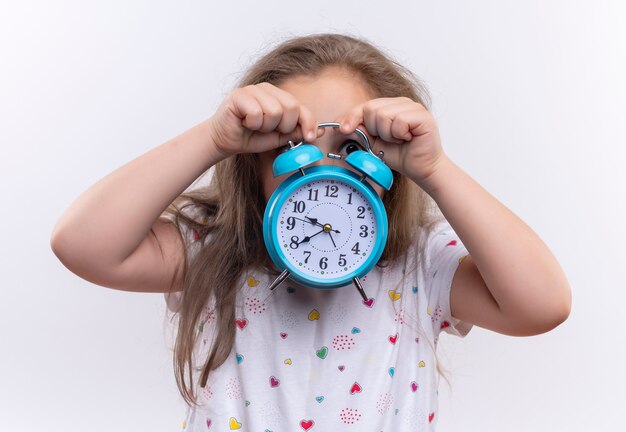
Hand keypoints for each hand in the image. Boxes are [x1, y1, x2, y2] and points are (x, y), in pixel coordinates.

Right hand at [206, 82, 321, 157]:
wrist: (225, 140)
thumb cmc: (250, 136)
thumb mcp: (279, 137)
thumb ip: (297, 132)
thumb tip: (319, 132)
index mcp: (279, 97)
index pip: (301, 107)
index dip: (308, 122)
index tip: (310, 137)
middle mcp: (267, 89)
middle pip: (291, 107)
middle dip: (284, 126)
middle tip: (269, 130)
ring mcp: (253, 90)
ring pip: (274, 111)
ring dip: (265, 126)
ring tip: (255, 126)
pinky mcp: (239, 95)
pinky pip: (257, 112)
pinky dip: (252, 124)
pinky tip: (245, 123)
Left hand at [338, 97, 447, 187]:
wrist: (421, 169)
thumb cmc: (400, 155)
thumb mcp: (374, 144)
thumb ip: (361, 133)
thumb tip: (344, 126)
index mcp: (390, 106)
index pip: (365, 106)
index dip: (352, 117)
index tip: (343, 129)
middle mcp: (402, 103)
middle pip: (372, 108)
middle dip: (374, 129)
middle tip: (388, 139)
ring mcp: (414, 107)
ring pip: (384, 114)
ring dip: (387, 134)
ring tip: (399, 140)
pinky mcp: (423, 115)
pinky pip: (399, 120)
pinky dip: (399, 134)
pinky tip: (407, 139)